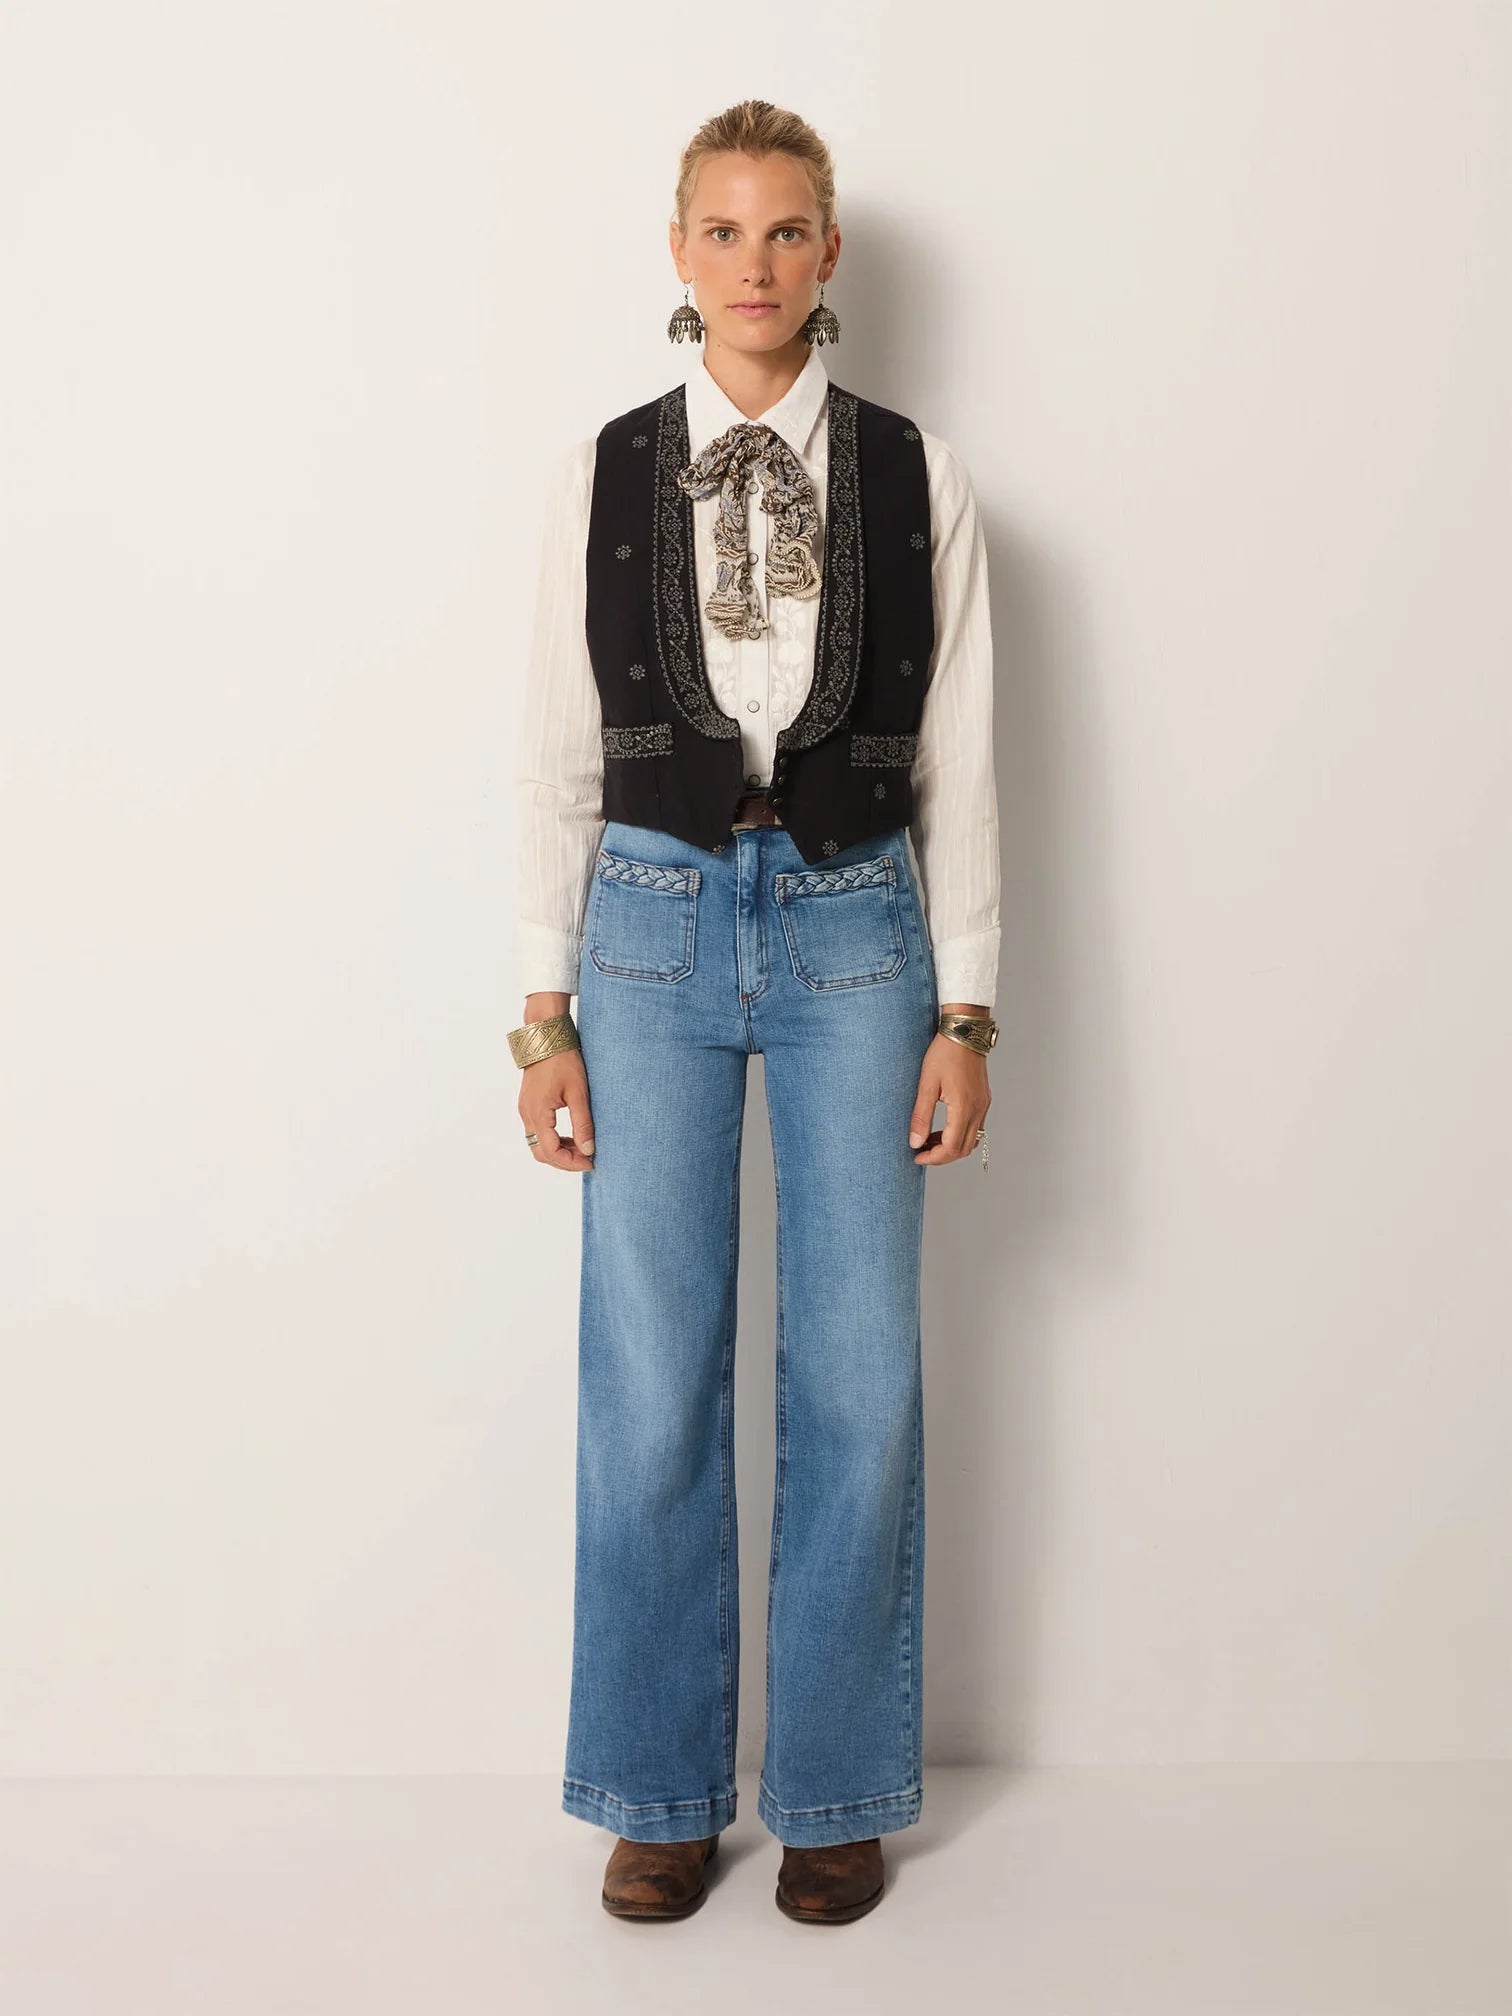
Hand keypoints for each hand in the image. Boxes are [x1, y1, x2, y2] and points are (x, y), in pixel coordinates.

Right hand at [518, 997, 595, 1172]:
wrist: (546, 1037)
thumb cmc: (563, 1060)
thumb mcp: (578, 1093)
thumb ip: (583, 1124)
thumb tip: (588, 1150)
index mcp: (538, 1113)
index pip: (551, 1152)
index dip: (571, 1162)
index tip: (591, 1162)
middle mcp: (527, 1114)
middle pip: (541, 1152)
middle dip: (564, 1161)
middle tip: (587, 1159)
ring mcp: (525, 1109)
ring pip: (537, 1143)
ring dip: (558, 1151)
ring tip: (582, 1147)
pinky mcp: (528, 1104)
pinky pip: (537, 1131)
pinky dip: (552, 1139)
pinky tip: (571, 1136)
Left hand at [908, 1031, 990, 1165]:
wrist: (964, 1032)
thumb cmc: (944, 1053)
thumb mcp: (926, 1084)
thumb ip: (921, 1116)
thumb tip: (915, 1142)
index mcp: (964, 1108)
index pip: (952, 1147)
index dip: (934, 1157)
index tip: (916, 1156)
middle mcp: (978, 1110)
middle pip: (964, 1149)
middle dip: (942, 1156)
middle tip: (921, 1151)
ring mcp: (983, 1105)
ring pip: (971, 1140)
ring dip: (951, 1146)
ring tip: (929, 1140)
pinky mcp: (983, 1100)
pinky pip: (975, 1128)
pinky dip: (959, 1134)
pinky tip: (942, 1128)